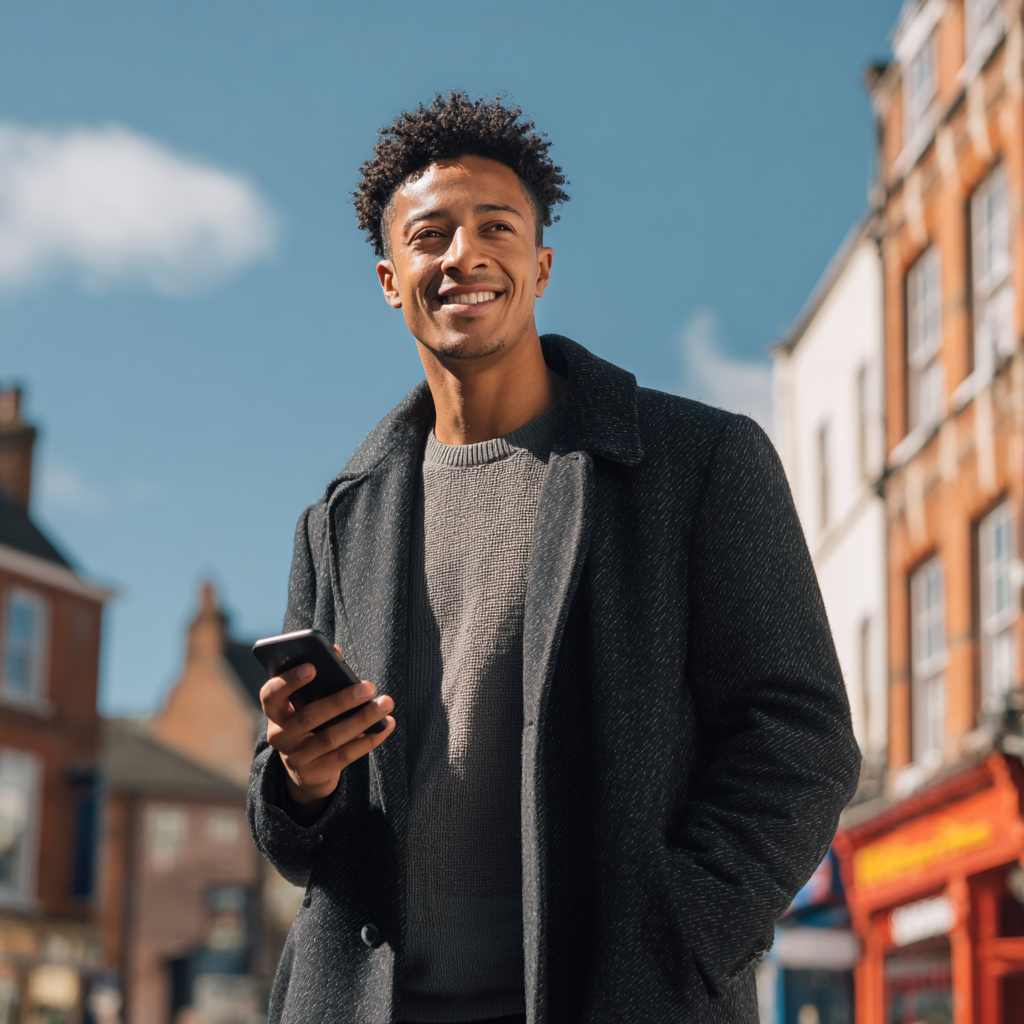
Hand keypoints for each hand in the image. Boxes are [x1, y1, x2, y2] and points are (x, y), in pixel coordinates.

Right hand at [260, 652, 394, 812]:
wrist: (306, 771)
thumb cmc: (312, 722)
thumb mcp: (308, 702)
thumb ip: (320, 678)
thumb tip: (336, 653)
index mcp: (276, 712)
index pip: (271, 695)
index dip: (288, 681)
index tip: (312, 667)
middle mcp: (280, 736)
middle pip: (309, 716)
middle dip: (341, 700)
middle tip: (369, 687)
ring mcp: (295, 758)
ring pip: (331, 737)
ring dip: (362, 719)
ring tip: (386, 703)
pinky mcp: (314, 775)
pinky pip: (344, 756)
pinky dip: (368, 740)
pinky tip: (386, 725)